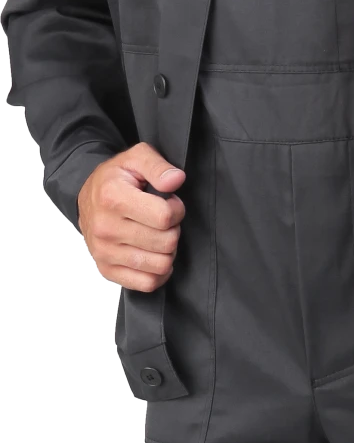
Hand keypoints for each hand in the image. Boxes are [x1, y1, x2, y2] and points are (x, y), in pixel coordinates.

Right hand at [77, 141, 185, 290]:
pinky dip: (158, 273)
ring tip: (157, 236)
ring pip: (161, 265)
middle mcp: (106, 228)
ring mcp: (105, 252)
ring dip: (167, 251)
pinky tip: (154, 255)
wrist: (87, 198)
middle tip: (162, 220)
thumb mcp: (135, 158)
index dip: (176, 209)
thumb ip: (158, 165)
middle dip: (172, 230)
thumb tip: (176, 180)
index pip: (165, 217)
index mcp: (112, 198)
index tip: (169, 203)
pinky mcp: (107, 270)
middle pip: (166, 243)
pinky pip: (148, 283)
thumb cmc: (115, 179)